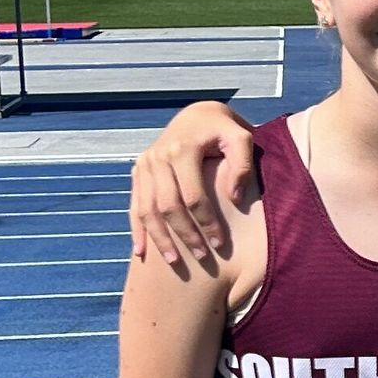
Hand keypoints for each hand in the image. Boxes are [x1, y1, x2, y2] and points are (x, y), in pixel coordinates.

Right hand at [129, 102, 257, 264]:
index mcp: (182, 149)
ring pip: (147, 209)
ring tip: (174, 262)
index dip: (207, 222)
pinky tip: (141, 252)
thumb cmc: (226, 130)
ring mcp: (144, 164)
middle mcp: (158, 156)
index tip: (219, 243)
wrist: (198, 115)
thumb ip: (243, 165)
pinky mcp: (138, 170)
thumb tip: (234, 198)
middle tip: (201, 257)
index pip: (193, 196)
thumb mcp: (242, 138)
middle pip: (168, 206)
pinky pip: (134, 204)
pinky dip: (137, 229)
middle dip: (184, 235)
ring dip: (159, 238)